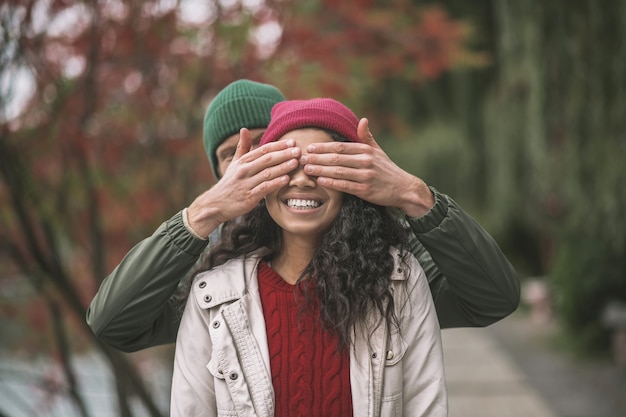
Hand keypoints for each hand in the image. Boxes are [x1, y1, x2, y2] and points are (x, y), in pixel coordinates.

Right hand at [187, 128, 300, 236]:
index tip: (292, 142)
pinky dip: (275, 183)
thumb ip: (242, 147)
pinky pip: (264, 188)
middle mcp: (244, 170)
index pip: (263, 150)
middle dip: (284, 154)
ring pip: (267, 173)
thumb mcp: (234, 163)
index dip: (279, 145)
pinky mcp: (248, 197)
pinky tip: (286, 180)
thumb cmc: (229, 183)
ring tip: (296, 163)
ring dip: (283, 167)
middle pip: (267, 159)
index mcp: (243, 161)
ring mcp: (246, 183)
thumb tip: (244, 129)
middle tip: (298, 150)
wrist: (216, 204)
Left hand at [300, 118, 433, 217]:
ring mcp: (366, 176)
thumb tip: (362, 119)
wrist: (404, 188)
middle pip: (336, 158)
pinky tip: (320, 181)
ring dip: (320, 170)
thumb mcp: (378, 151)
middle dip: (317, 158)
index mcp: (366, 150)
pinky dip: (332, 183)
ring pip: (338, 172)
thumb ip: (367, 136)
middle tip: (302, 158)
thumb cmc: (387, 169)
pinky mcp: (366, 190)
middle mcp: (366, 161)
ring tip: (306, 169)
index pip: (340, 147)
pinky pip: (345, 186)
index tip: (309, 147)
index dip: (323, 147)